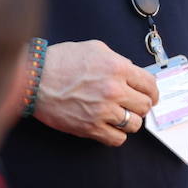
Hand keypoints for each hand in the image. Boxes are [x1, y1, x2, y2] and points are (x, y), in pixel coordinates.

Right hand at [33, 40, 159, 146]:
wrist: (35, 78)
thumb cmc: (60, 61)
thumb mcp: (93, 48)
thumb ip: (117, 59)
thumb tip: (131, 71)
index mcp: (117, 68)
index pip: (150, 85)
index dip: (152, 92)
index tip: (149, 95)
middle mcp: (113, 90)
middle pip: (145, 106)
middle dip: (140, 105)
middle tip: (131, 104)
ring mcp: (103, 111)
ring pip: (135, 125)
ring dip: (129, 121)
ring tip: (118, 115)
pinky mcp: (91, 127)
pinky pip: (118, 139)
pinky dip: (116, 134)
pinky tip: (109, 126)